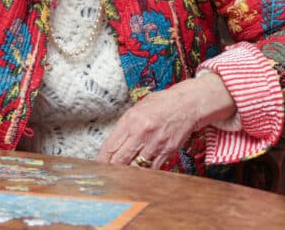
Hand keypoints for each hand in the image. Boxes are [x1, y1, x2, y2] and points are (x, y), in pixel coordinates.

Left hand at [97, 73, 235, 168]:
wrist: (187, 105)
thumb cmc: (160, 105)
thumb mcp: (136, 110)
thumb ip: (124, 128)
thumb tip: (111, 146)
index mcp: (130, 121)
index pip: (110, 147)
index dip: (102, 160)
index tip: (97, 167)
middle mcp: (142, 133)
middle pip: (121, 160)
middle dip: (112, 170)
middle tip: (107, 176)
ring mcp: (156, 144)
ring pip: (137, 167)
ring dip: (128, 174)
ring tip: (121, 179)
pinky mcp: (168, 151)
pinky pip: (153, 168)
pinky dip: (145, 173)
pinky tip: (139, 175)